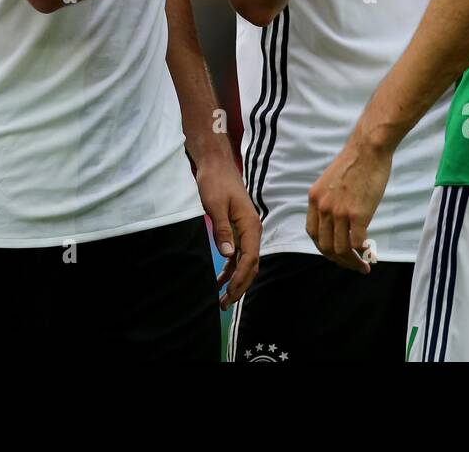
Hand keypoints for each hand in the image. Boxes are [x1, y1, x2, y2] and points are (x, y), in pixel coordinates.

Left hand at [194, 155, 261, 308]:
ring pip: (245, 261)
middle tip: (225, 303)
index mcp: (250, 224)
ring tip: (222, 298)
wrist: (216, 164)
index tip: (229, 293)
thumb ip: (223, 230)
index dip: (241, 278)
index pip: (250, 258)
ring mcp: (246, 230)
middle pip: (251, 264)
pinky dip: (231, 268)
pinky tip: (221, 280)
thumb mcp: (215, 205)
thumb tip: (228, 255)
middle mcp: (252, 229)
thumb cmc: (215, 182)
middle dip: (240, 285)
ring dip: (236, 280)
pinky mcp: (238, 229)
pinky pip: (238, 254)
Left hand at [306, 136, 392, 273]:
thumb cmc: (355, 162)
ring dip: (352, 262)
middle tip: (352, 264)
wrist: (368, 148)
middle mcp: (323, 207)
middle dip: (338, 260)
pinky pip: (357, 242)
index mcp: (314, 198)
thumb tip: (338, 221)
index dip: (324, 247)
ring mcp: (339, 211)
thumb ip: (330, 201)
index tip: (336, 252)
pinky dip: (363, 252)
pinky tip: (370, 252)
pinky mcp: (357, 214)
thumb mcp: (331, 182)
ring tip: (363, 265)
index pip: (312, 233)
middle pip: (325, 246)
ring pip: (341, 249)